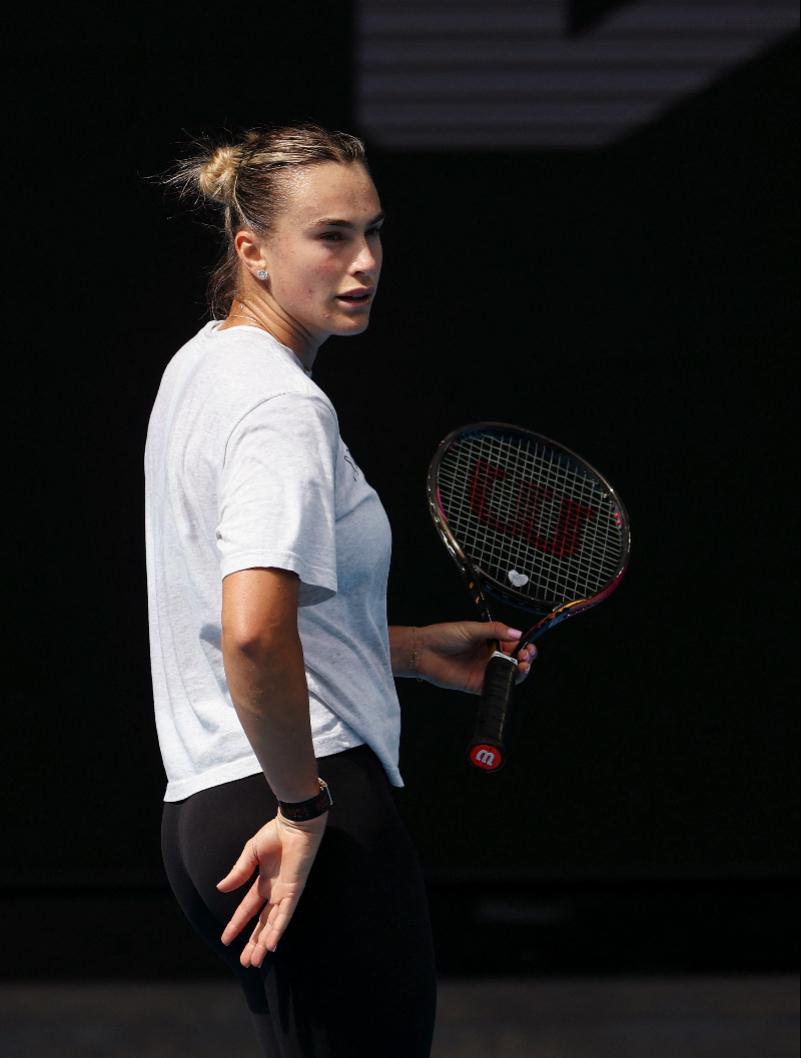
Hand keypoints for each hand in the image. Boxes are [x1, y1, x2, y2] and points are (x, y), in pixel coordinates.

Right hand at [216, 811, 327, 966]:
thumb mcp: (251, 853)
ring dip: (264, 943)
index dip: (237, 924)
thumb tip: (220, 889)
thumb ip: (238, 872)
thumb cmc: (275, 833)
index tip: (225, 939)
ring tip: (255, 961)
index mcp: (265, 882)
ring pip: (273, 925)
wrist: (294, 823)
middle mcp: (275, 891)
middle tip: (245, 962)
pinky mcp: (294, 891)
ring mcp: (285, 893)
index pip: (248, 909)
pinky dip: (278, 930)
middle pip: (262, 923)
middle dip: (253, 942)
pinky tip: (271, 945)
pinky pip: (285, 915)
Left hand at [416, 621, 536, 694]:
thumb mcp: (471, 629)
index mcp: (490, 640)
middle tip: (526, 657)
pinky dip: (505, 685)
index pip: (513, 644)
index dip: (524, 646)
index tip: (527, 648)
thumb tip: (518, 633)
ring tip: (522, 666)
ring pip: (508, 674)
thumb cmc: (444, 636)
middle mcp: (489, 656)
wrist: (423, 651)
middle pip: (514, 660)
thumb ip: (495, 630)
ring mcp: (484, 671)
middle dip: (525, 659)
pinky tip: (509, 678)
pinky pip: (495, 686)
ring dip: (519, 672)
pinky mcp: (477, 685)